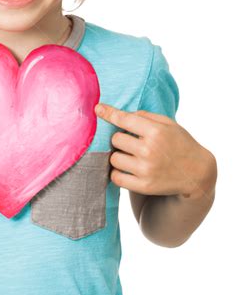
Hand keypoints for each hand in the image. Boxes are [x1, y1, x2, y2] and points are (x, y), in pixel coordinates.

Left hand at [94, 103, 216, 198]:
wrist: (197, 173)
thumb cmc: (180, 143)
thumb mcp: (168, 124)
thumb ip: (145, 116)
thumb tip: (120, 115)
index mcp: (156, 131)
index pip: (124, 120)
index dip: (108, 113)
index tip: (97, 109)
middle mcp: (150, 150)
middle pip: (115, 139)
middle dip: (120, 139)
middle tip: (131, 142)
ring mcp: (146, 170)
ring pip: (113, 159)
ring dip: (118, 156)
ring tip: (130, 156)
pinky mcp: (144, 186)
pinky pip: (116, 177)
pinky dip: (117, 172)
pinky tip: (127, 169)